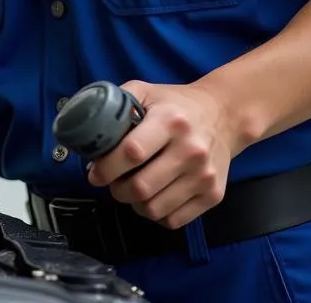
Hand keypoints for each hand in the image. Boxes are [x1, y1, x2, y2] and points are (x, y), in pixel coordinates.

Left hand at [87, 80, 236, 229]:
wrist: (224, 116)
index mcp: (170, 120)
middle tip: (112, 182)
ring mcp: (204, 176)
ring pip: (154, 208)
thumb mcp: (146, 91)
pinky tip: (152, 197)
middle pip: (141, 187)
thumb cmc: (177, 104)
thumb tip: (85, 123)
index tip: (94, 172)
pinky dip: (155, 214)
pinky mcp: (213, 195)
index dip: (106, 167)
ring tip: (131, 189)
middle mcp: (190, 149)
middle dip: (116, 189)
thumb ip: (117, 103)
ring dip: (134, 204)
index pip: (132, 152)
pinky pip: (173, 220)